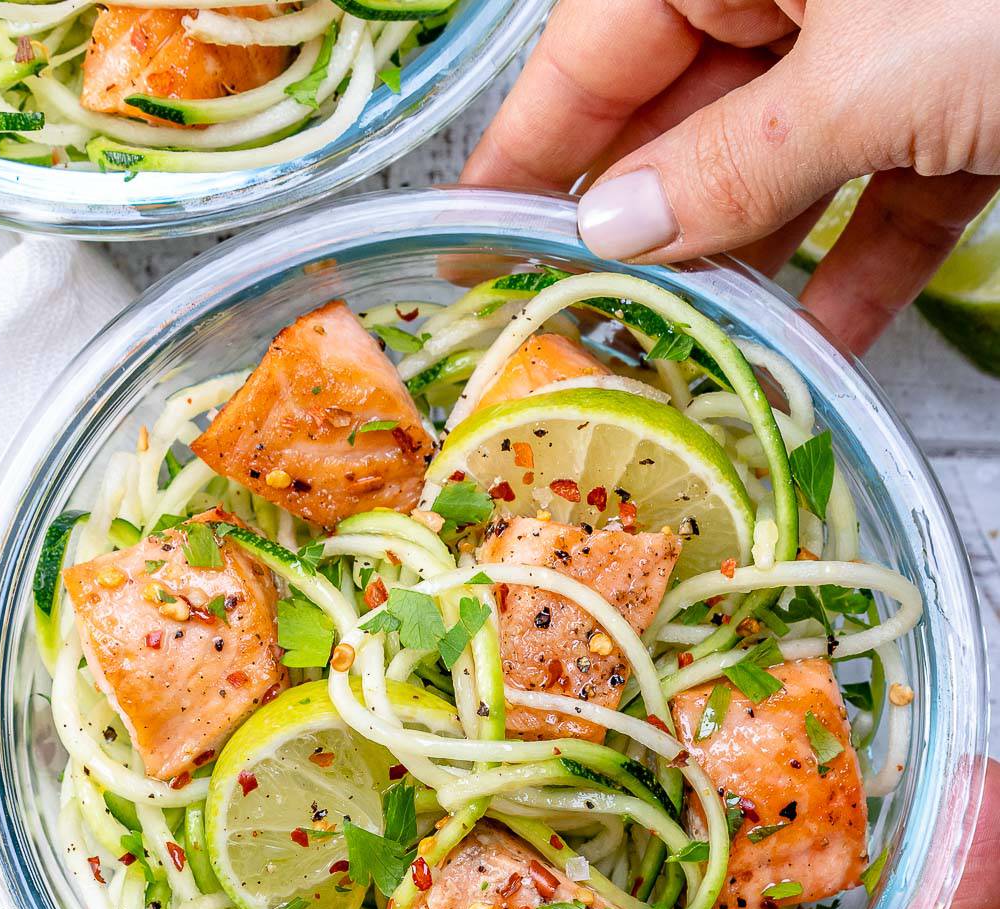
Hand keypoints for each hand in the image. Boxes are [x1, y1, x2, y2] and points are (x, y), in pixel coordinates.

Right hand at [462, 0, 999, 352]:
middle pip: (681, 115)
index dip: (527, 152)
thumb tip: (611, 224)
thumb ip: (738, 159)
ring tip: (684, 363)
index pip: (590, 51)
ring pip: (781, 164)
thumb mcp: (874, 73)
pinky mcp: (964, 99)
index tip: (467, 242)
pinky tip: (815, 350)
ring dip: (743, 269)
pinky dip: (855, 271)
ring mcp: (887, 38)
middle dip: (641, 229)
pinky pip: (883, 192)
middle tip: (579, 333)